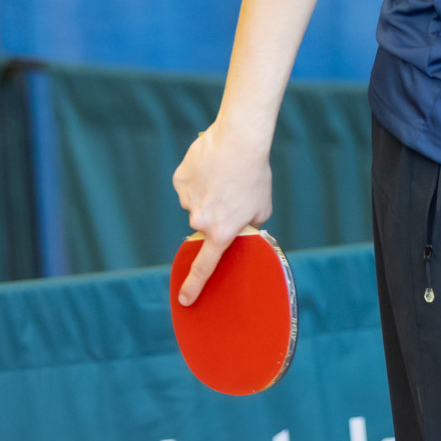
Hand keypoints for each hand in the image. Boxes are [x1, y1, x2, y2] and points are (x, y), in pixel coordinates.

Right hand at [170, 122, 272, 304]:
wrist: (239, 141)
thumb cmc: (255, 175)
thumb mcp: (261, 208)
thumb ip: (248, 226)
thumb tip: (240, 232)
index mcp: (221, 232)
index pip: (205, 267)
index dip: (194, 286)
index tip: (186, 300)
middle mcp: (200, 220)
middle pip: (205, 224)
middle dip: (217, 214)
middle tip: (233, 193)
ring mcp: (187, 200)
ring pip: (196, 203)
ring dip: (208, 194)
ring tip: (226, 176)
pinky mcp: (180, 181)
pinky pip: (189, 185)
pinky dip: (199, 178)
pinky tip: (212, 166)